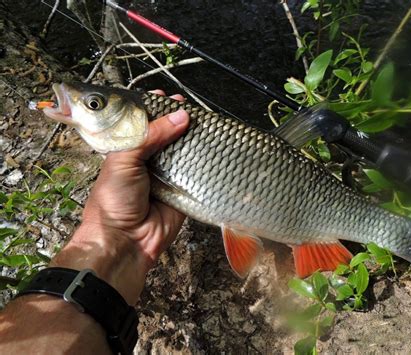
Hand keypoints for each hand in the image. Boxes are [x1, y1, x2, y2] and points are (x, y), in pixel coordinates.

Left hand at [51, 94, 188, 303]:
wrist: (125, 241)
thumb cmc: (114, 199)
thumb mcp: (123, 159)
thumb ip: (150, 135)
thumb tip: (181, 116)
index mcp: (128, 151)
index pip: (142, 124)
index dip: (153, 110)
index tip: (167, 97)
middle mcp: (148, 161)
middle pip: (166, 134)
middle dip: (177, 120)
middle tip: (188, 105)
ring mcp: (168, 175)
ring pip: (183, 151)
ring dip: (193, 137)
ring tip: (204, 121)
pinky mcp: (185, 190)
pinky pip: (197, 172)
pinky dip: (205, 161)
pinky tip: (214, 146)